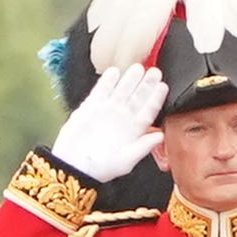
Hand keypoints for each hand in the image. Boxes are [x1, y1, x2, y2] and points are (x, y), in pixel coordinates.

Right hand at [47, 58, 168, 182]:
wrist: (74, 166)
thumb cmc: (101, 168)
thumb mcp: (126, 160)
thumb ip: (143, 147)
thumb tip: (161, 136)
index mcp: (135, 130)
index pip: (149, 110)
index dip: (156, 98)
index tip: (163, 86)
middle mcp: (123, 118)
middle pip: (137, 97)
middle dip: (146, 84)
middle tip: (154, 71)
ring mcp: (108, 111)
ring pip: (121, 91)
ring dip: (129, 79)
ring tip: (137, 68)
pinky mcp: (91, 107)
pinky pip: (101, 91)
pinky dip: (107, 81)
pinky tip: (114, 71)